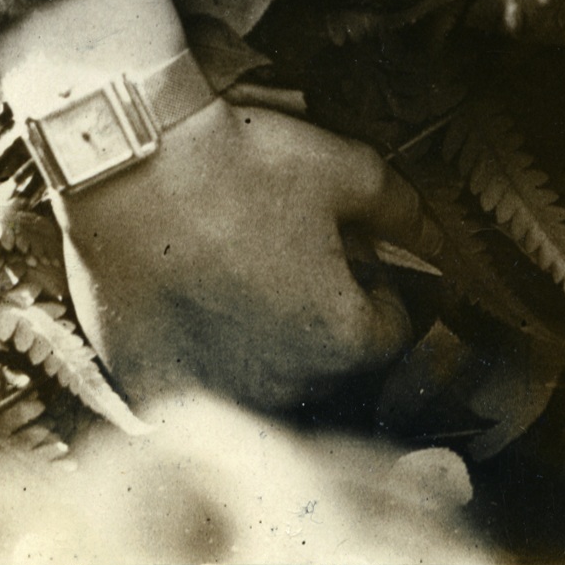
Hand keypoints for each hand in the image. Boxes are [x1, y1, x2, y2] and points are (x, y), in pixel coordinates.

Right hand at [56, 98, 431, 413]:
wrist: (131, 167)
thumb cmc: (241, 168)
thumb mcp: (347, 170)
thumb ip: (402, 211)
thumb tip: (433, 237)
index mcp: (339, 340)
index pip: (391, 332)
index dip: (381, 287)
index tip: (356, 257)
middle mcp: (281, 387)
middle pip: (330, 363)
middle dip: (327, 318)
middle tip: (300, 259)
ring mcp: (213, 397)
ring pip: (266, 382)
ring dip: (269, 345)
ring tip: (246, 277)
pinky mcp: (153, 392)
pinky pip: (197, 389)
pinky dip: (203, 357)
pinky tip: (194, 302)